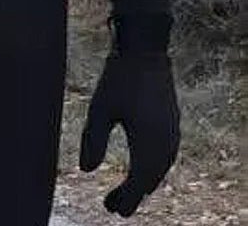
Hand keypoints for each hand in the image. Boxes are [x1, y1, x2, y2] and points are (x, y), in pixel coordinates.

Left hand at [79, 48, 179, 216]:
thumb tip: (85, 171)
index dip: (124, 199)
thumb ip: (94, 139)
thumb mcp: (99, 108)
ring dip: (144, 183)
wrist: (145, 50)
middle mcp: (166, 143)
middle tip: (114, 207)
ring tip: (126, 193)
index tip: (109, 208)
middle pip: (151, 180)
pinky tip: (143, 169)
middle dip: (132, 195)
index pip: (138, 183)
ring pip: (160, 170)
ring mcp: (173, 134)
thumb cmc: (118, 78)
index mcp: (149, 143)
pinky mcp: (173, 124)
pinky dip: (153, 169)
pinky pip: (165, 157)